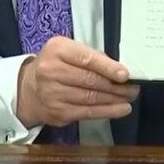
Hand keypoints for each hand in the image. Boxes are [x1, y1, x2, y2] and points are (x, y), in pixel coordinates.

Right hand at [16, 36, 138, 128]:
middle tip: (133, 87)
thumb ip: (91, 56)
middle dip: (116, 85)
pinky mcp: (57, 113)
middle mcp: (51, 71)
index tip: (124, 74)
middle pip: (90, 80)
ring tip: (130, 97)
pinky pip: (88, 113)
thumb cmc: (56, 65)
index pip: (86, 59)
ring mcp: (52, 94)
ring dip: (115, 99)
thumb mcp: (69, 51)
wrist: (30, 88)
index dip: (107, 67)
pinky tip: (121, 109)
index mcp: (57, 50)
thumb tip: (119, 69)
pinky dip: (108, 111)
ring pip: (91, 98)